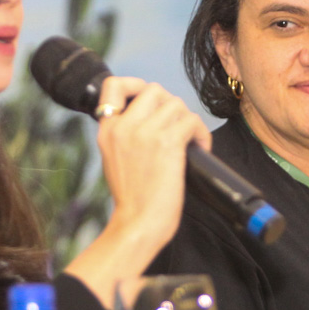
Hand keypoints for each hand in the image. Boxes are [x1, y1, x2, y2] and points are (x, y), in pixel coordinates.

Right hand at [63, 77, 209, 303]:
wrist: (137, 224)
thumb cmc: (133, 200)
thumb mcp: (114, 159)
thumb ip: (125, 135)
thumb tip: (152, 117)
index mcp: (108, 130)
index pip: (114, 85)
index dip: (137, 85)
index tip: (152, 103)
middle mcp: (123, 126)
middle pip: (155, 90)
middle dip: (171, 106)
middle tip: (178, 128)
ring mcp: (144, 133)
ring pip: (176, 104)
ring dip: (188, 121)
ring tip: (191, 141)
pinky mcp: (166, 143)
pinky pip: (191, 121)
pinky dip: (201, 134)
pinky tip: (200, 148)